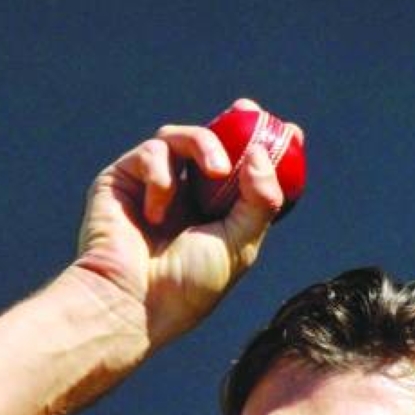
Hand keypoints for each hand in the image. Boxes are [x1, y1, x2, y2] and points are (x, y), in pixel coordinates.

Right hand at [72, 98, 296, 350]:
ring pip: (183, 137)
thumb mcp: (239, 246)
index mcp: (214, 217)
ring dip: (204, 145)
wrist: (131, 303)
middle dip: (234, 125)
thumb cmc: (185, 287)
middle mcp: (185, 198)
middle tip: (249, 111)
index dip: (263, 149)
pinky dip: (161, 175)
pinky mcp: (123, 179)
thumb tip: (261, 152)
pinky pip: (152, 152)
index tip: (290, 132)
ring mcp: (153, 186)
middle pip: (213, 143)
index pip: (243, 173)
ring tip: (216, 172)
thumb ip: (259, 201)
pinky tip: (157, 214)